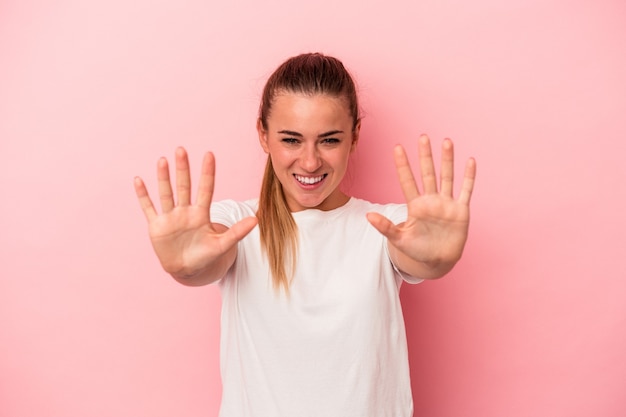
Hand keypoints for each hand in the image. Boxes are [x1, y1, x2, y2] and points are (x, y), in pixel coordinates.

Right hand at [134, 147, 256, 284]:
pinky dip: (143, 196)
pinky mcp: (157, 226)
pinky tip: (138, 180)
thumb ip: (237, 232)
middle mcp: (185, 211)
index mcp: (201, 214)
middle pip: (184, 186)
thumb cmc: (205, 256)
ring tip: (163, 160)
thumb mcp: (222, 245)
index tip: (209, 154)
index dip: (207, 173)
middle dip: (183, 169)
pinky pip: (148, 208)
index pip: (206, 189)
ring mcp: (170, 217)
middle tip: (181, 149)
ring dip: (163, 178)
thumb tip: (256, 220)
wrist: (187, 270)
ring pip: (166, 193)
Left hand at [367, 135, 475, 278]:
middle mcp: (431, 200)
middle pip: (427, 174)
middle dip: (425, 156)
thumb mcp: (399, 239)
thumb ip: (385, 227)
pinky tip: (470, 161)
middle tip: (422, 137)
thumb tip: (368, 215)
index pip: (407, 181)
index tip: (397, 147)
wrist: (437, 261)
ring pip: (447, 177)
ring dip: (447, 160)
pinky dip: (469, 177)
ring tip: (446, 142)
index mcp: (415, 206)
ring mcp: (446, 204)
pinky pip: (465, 190)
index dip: (403, 165)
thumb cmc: (417, 250)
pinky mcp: (461, 211)